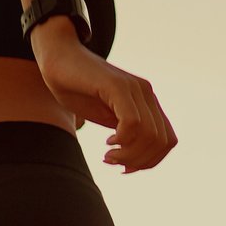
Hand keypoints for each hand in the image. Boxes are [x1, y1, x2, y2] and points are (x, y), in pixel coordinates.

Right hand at [31, 22, 175, 171]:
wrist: (58, 57)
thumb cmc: (77, 88)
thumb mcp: (106, 117)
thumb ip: (125, 133)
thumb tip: (135, 160)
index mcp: (147, 102)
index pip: (167, 141)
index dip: (150, 161)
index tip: (125, 168)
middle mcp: (146, 94)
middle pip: (161, 142)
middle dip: (138, 161)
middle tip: (113, 162)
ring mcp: (134, 88)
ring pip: (150, 135)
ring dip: (128, 154)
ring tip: (107, 156)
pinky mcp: (117, 85)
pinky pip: (132, 122)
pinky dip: (123, 140)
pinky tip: (108, 142)